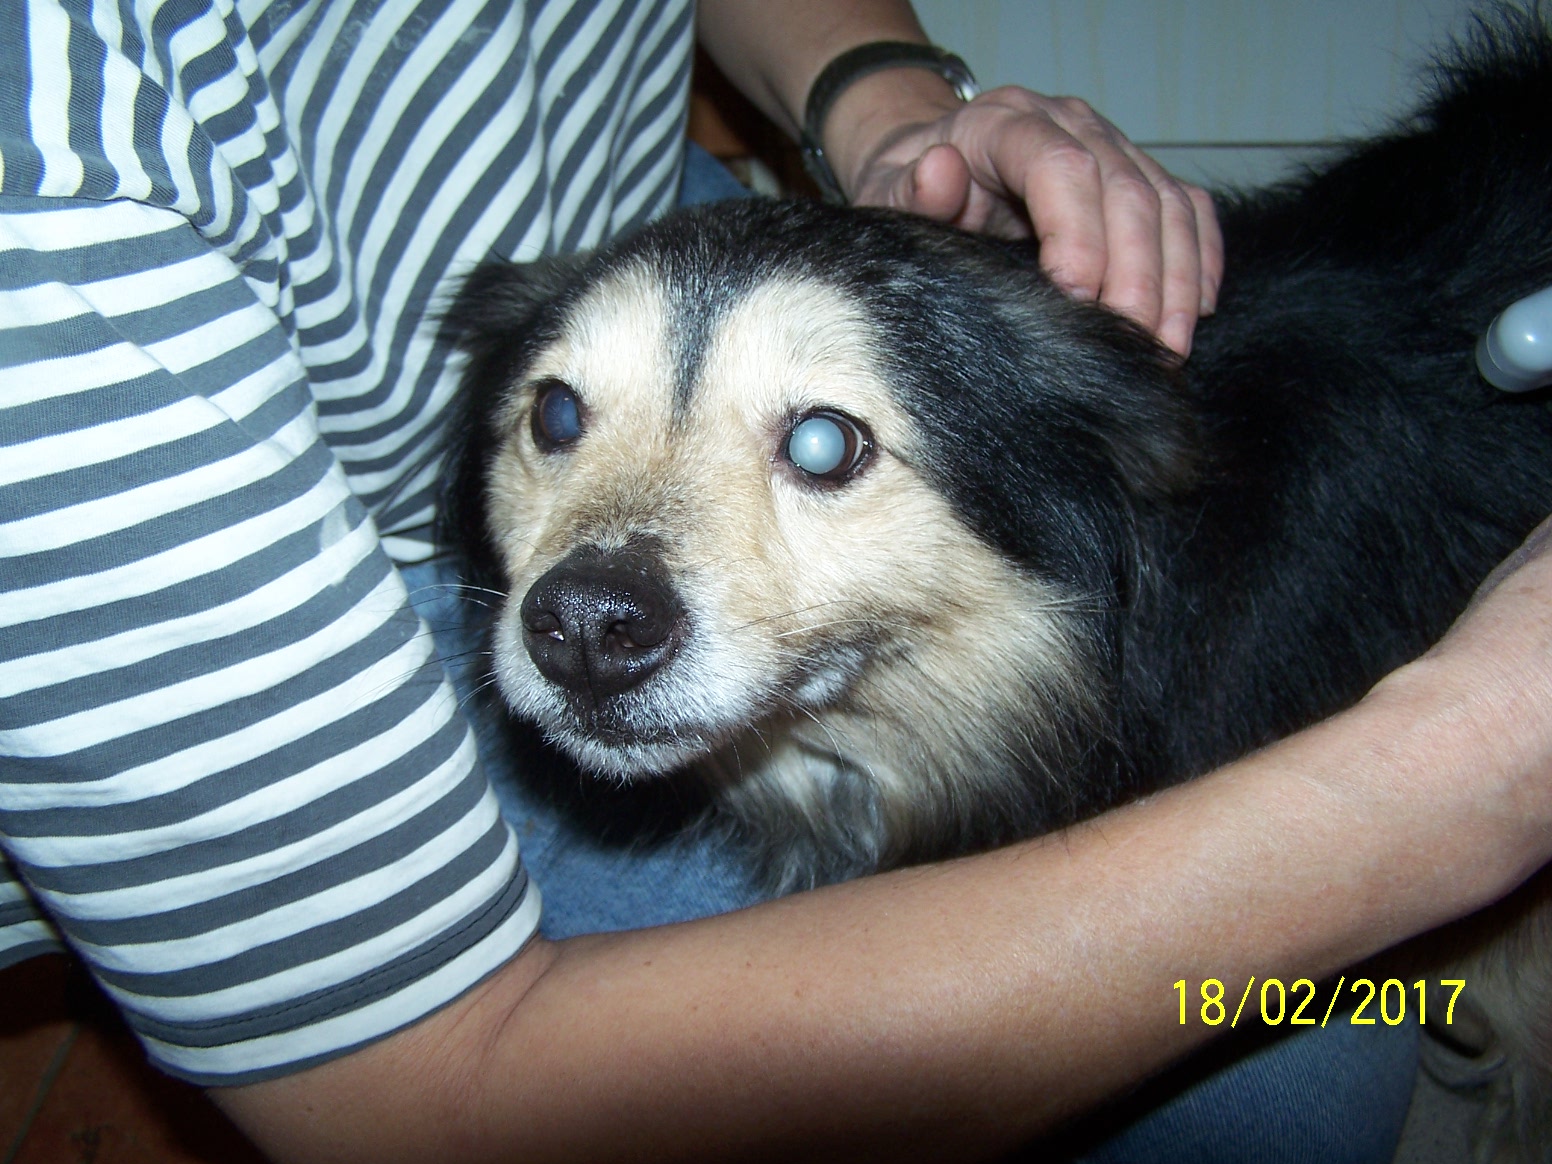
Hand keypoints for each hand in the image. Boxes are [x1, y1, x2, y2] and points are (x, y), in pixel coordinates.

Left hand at [833, 81, 1223, 356]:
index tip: (1076, 297)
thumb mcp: (891, 193)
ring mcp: (1113, 146)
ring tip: (1167, 350)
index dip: (1078, 234)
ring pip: (1169, 204)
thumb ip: (911, 190)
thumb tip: (940, 171)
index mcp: (1007, 123)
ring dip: (1176, 282)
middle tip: (1132, 348)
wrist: (933, 163)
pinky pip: (1190, 210)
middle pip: (1127, 191)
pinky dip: (1199, 261)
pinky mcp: (1140, 175)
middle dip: (1138, 276)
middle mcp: (1070, 124)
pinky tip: (1193, 312)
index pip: (1061, 166)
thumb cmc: (913, 189)